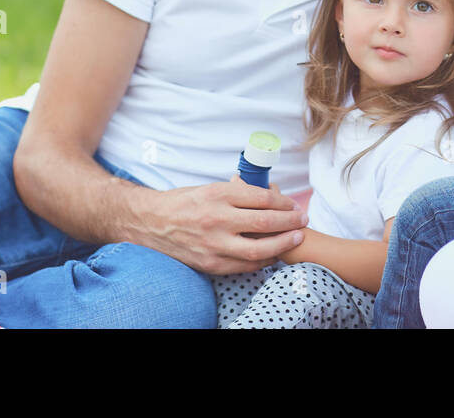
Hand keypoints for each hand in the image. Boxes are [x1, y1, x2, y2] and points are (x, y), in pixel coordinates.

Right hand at [141, 178, 307, 274]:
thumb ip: (239, 194)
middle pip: (265, 222)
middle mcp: (216, 219)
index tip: (293, 205)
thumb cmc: (184, 202)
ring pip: (258, 248)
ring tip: (295, 238)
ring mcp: (212, 244)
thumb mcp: (211, 188)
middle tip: (303, 219)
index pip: (262, 199)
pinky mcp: (209, 263)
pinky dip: (262, 261)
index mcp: (218, 195)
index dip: (283, 203)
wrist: (150, 222)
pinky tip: (273, 255)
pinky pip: (243, 265)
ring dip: (282, 244)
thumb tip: (270, 197)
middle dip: (290, 222)